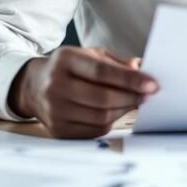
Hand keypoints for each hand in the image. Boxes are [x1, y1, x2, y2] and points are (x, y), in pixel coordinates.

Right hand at [8, 47, 158, 138]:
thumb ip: (116, 62)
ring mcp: (54, 110)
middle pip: (103, 97)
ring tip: (134, 102)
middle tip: (147, 96)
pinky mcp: (57, 129)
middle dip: (131, 97)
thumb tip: (140, 70)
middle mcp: (55, 84)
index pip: (102, 71)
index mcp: (65, 60)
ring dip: (124, 110)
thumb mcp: (89, 55)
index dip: (130, 79)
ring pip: (100, 116)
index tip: (152, 84)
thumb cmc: (69, 68)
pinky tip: (116, 112)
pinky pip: (94, 130)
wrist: (35, 86)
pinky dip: (111, 122)